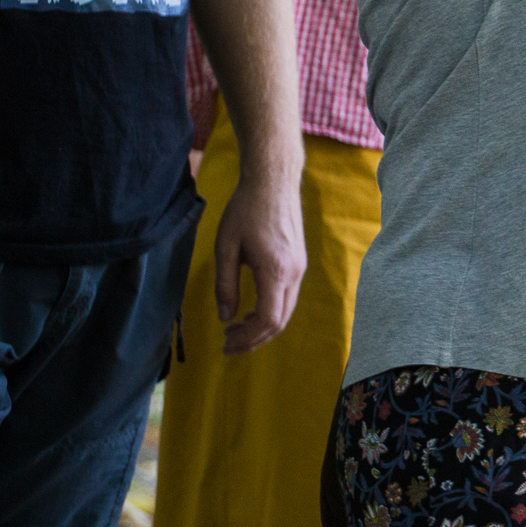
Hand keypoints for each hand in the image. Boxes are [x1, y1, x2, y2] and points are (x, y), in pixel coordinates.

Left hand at [212, 173, 306, 353]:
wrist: (273, 183)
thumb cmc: (246, 210)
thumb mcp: (225, 248)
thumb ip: (225, 285)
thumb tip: (225, 317)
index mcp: (276, 270)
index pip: (268, 319)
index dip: (248, 338)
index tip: (225, 344)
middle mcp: (294, 272)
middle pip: (280, 321)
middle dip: (254, 338)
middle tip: (227, 344)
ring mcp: (300, 267)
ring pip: (286, 310)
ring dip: (261, 326)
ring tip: (235, 328)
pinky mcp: (299, 262)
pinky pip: (287, 297)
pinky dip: (269, 311)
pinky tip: (249, 309)